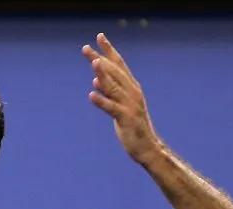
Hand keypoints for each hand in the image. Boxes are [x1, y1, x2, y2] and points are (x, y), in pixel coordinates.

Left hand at [82, 32, 162, 164]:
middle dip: (100, 59)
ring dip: (104, 75)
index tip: (99, 36)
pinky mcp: (126, 119)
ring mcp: (130, 105)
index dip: (109, 50)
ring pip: (114, 87)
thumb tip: (96, 79)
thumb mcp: (120, 105)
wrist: (147, 147)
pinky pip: (112, 108)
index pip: (119, 64)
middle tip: (85, 48)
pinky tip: (91, 95)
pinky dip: (102, 101)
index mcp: (131, 88)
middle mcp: (132, 93)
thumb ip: (110, 91)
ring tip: (93, 63)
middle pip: (114, 72)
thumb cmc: (132, 126)